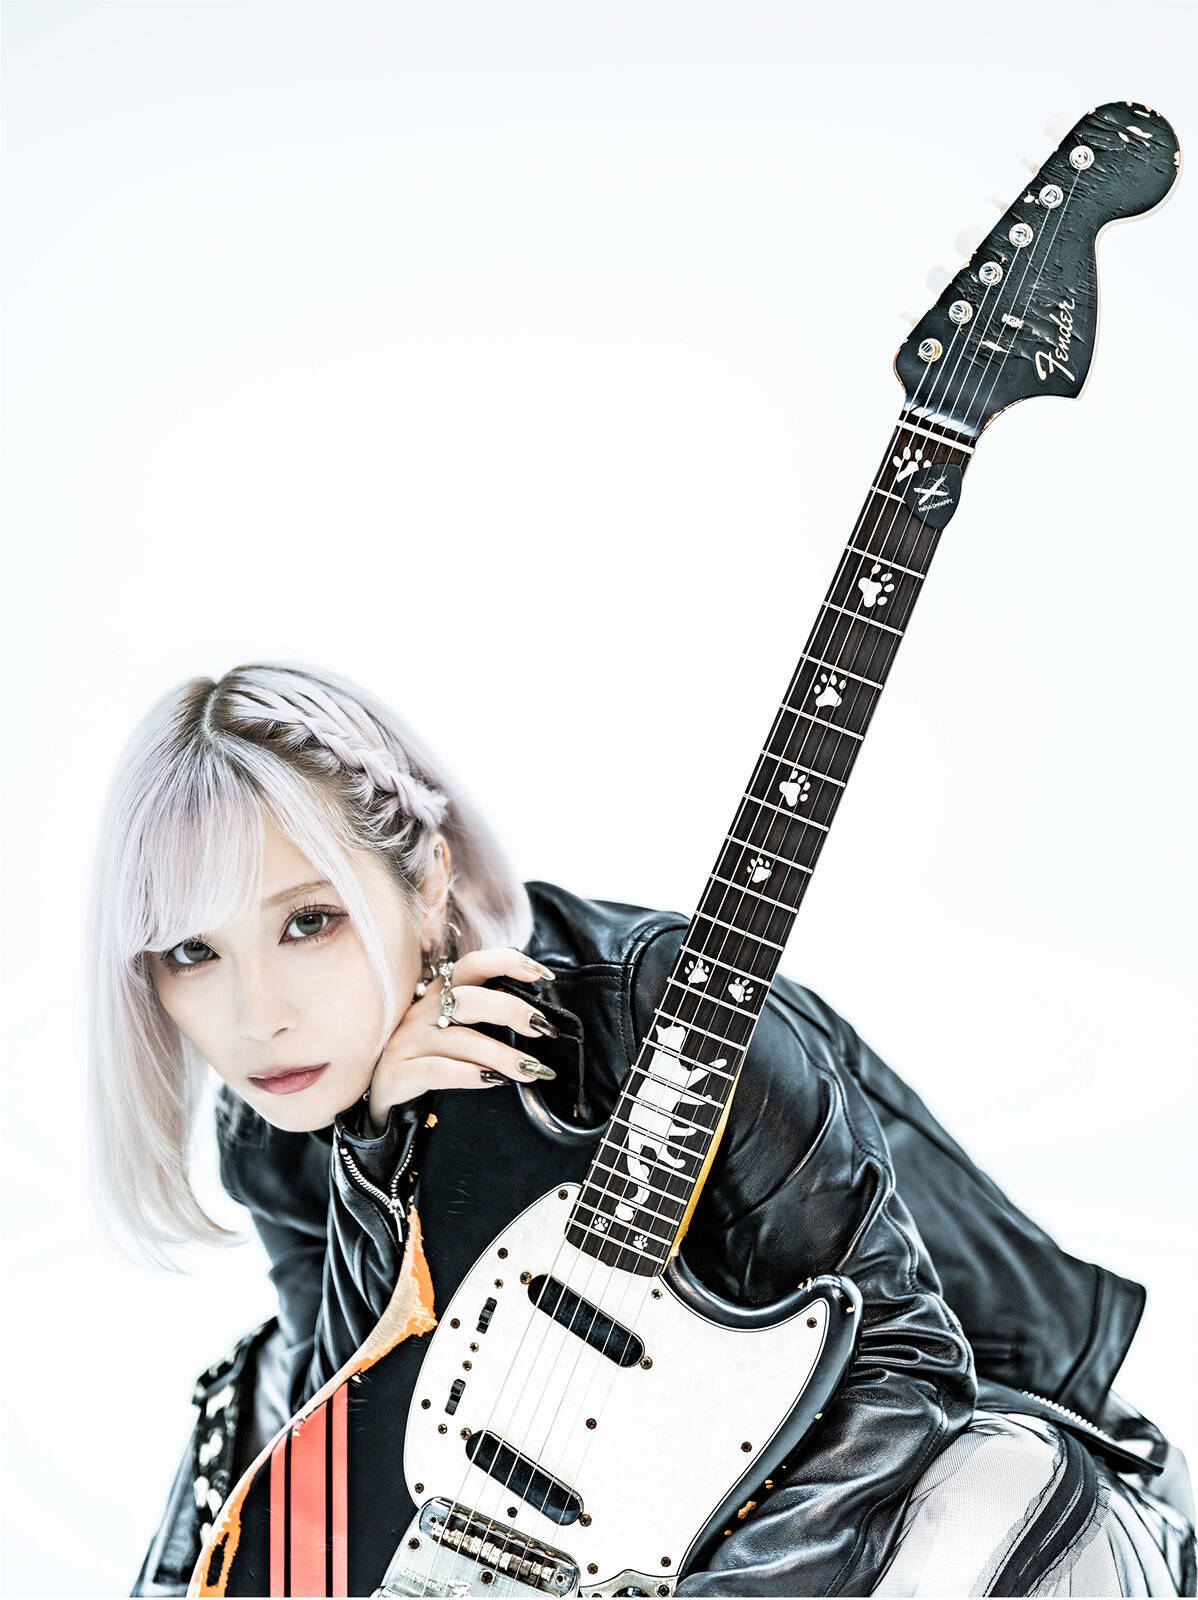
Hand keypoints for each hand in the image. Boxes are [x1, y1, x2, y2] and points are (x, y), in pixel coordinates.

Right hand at [361, 947, 555, 1131]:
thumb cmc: (426, 1059)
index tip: (541, 974)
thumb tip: (535, 1018)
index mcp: (439, 995)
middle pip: (469, 999)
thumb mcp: (451, 1031)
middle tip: (543, 1028)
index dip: (506, 962)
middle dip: (510, 1009)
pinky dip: (467, 1075)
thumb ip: (482, 1018)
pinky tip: (493, 1081)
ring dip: (501, 1054)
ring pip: (459, 1040)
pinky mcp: (397, 1074)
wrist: (379, 1097)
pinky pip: (436, 1071)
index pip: (472, 965)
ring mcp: (406, 1043)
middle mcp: (422, 1013)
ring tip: (531, 1069)